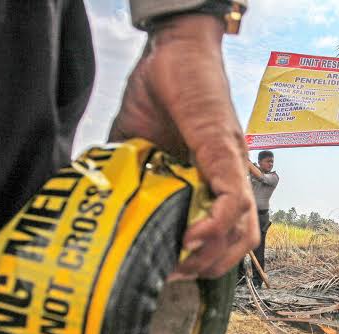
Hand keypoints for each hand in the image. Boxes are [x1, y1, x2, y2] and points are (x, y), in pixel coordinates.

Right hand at [110, 15, 259, 278]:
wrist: (174, 51)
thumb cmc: (160, 92)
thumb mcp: (133, 144)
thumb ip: (122, 172)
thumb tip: (94, 198)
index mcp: (208, 181)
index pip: (222, 232)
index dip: (202, 259)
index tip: (170, 271)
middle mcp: (228, 179)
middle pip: (241, 240)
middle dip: (210, 267)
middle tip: (175, 275)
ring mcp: (231, 167)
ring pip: (244, 227)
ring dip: (215, 255)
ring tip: (182, 264)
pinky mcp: (226, 152)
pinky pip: (233, 200)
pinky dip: (216, 225)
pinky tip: (191, 238)